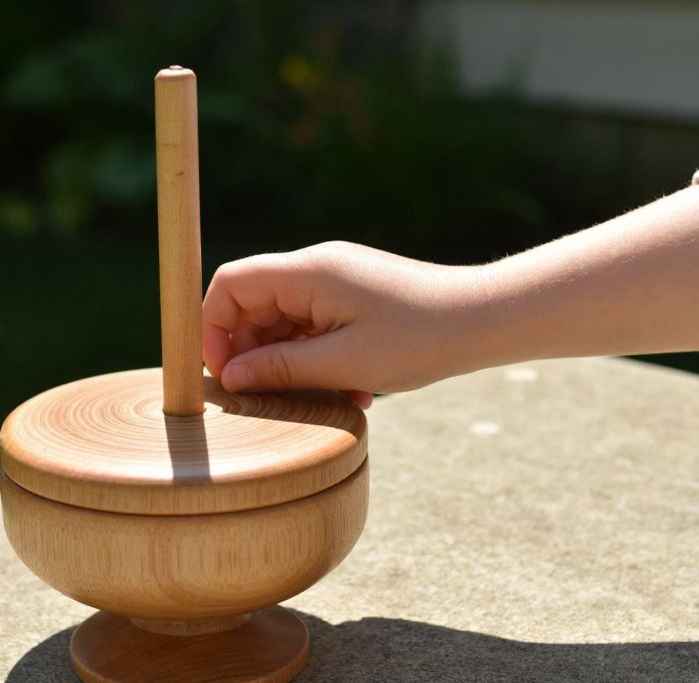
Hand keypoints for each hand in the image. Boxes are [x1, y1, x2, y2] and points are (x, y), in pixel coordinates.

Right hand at [202, 241, 477, 407]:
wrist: (484, 321)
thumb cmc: (419, 339)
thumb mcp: (344, 364)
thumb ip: (281, 369)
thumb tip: (232, 377)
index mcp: (307, 272)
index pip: (230, 284)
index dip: (214, 328)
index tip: (225, 373)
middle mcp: (316, 269)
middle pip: (253, 306)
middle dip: (254, 354)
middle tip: (270, 397)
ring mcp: (336, 283)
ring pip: (284, 323)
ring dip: (291, 364)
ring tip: (322, 398)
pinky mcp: (353, 300)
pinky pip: (314, 329)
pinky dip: (319, 361)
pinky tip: (349, 391)